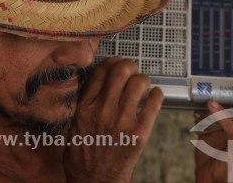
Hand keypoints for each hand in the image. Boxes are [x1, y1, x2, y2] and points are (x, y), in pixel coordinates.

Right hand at [63, 57, 163, 182]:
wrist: (95, 181)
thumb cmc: (84, 154)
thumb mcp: (75, 124)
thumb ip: (86, 101)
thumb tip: (100, 78)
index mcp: (84, 107)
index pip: (101, 71)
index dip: (111, 62)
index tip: (116, 62)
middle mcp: (102, 110)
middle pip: (120, 71)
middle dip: (129, 65)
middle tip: (132, 69)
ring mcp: (122, 121)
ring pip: (138, 83)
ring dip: (143, 78)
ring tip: (143, 83)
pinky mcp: (139, 133)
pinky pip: (153, 103)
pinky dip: (156, 94)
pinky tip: (155, 94)